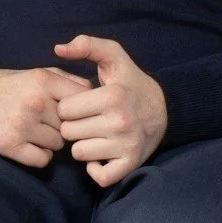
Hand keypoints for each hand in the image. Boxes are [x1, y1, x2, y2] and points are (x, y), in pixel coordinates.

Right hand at [0, 67, 91, 167]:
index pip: (83, 98)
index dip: (83, 107)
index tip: (76, 110)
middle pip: (71, 124)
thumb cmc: (10, 85)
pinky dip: (40, 155)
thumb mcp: (37, 73)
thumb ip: (67, 79)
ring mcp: (22, 126)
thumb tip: (94, 91)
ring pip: (59, 144)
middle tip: (50, 121)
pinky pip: (43, 159)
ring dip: (52, 140)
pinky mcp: (10, 146)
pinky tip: (30, 143)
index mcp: (43, 81)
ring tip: (38, 130)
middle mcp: (35, 102)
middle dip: (65, 125)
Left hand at [54, 34, 167, 186]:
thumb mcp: (112, 55)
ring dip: (81, 144)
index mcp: (111, 96)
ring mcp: (126, 145)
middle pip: (68, 131)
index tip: (80, 103)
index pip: (64, 109)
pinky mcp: (131, 164)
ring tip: (93, 132)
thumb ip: (86, 45)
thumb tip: (58, 48)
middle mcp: (119, 122)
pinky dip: (95, 167)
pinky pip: (99, 176)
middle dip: (72, 124)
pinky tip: (100, 153)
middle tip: (86, 118)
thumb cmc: (129, 80)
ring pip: (79, 153)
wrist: (163, 108)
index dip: (68, 105)